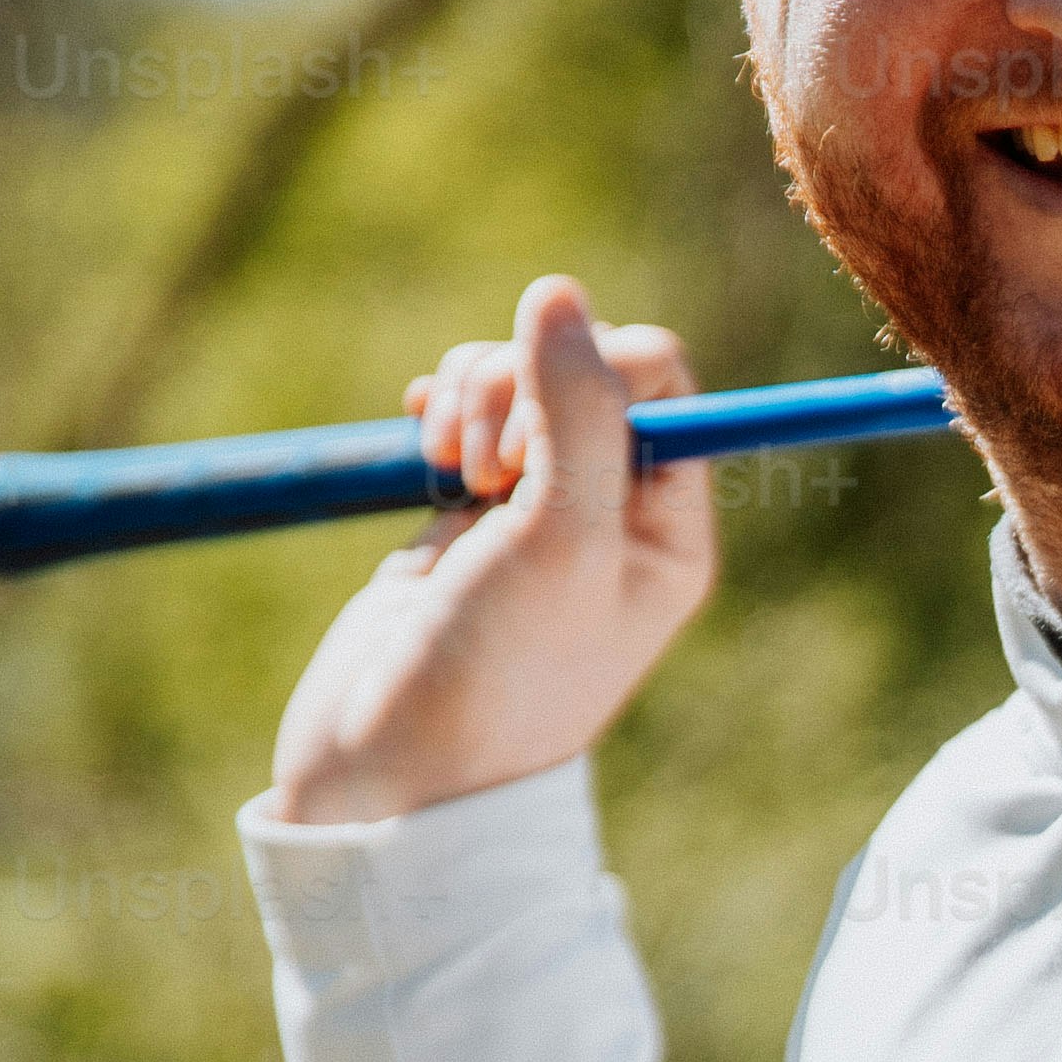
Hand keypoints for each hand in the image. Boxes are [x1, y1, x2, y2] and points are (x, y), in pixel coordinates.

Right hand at [269, 280, 716, 823]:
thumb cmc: (495, 673)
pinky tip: (418, 430)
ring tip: (447, 460)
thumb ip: (574, 410)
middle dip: (522, 382)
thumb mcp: (558, 537)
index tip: (530, 451)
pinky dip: (444, 410)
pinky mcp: (465, 515)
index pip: (663, 381)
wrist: (391, 771)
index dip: (592, 375)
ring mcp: (537, 511)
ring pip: (521, 383)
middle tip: (485, 464)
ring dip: (477, 393)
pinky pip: (468, 418)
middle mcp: (615, 514)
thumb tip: (560, 290)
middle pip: (586, 368)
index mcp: (670, 529)